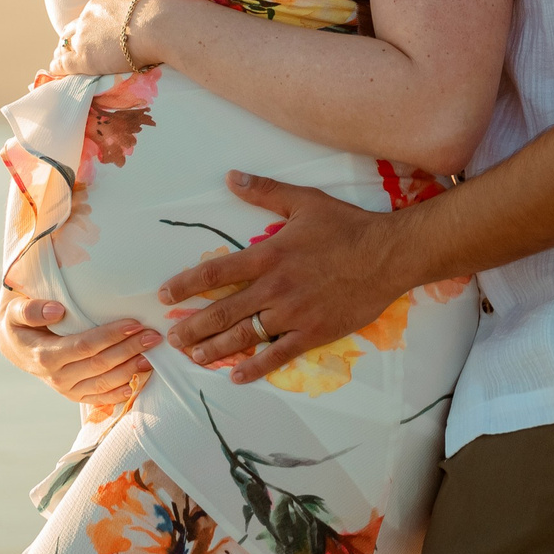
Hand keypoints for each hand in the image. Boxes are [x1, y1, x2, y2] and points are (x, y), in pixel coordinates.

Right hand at [0, 295, 158, 404]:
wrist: (14, 346)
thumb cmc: (19, 322)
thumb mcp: (15, 311)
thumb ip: (31, 310)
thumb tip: (56, 311)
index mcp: (45, 356)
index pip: (85, 346)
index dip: (111, 336)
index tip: (134, 323)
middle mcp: (58, 377)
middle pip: (101, 365)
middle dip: (130, 350)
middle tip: (154, 336)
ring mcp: (67, 389)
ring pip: (105, 384)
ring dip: (131, 370)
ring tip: (153, 356)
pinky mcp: (76, 394)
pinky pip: (102, 398)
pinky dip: (123, 391)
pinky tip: (141, 380)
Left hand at [50, 0, 162, 76]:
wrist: (158, 22)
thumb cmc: (158, 4)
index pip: (91, 12)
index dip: (90, 21)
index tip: (92, 26)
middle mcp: (89, 15)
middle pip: (76, 26)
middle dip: (72, 34)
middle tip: (69, 42)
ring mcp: (85, 37)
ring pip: (67, 44)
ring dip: (64, 50)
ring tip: (61, 56)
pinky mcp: (85, 59)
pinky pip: (65, 64)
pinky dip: (58, 66)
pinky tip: (55, 69)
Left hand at [159, 172, 408, 383]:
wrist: (388, 255)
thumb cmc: (347, 226)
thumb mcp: (304, 201)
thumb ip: (265, 192)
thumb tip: (231, 177)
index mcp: (269, 255)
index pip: (216, 272)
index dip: (186, 284)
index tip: (165, 295)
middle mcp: (275, 287)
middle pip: (223, 310)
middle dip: (194, 326)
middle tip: (172, 337)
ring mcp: (293, 314)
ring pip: (245, 335)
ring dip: (215, 348)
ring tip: (194, 356)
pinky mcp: (313, 333)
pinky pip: (278, 354)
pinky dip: (255, 366)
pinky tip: (237, 376)